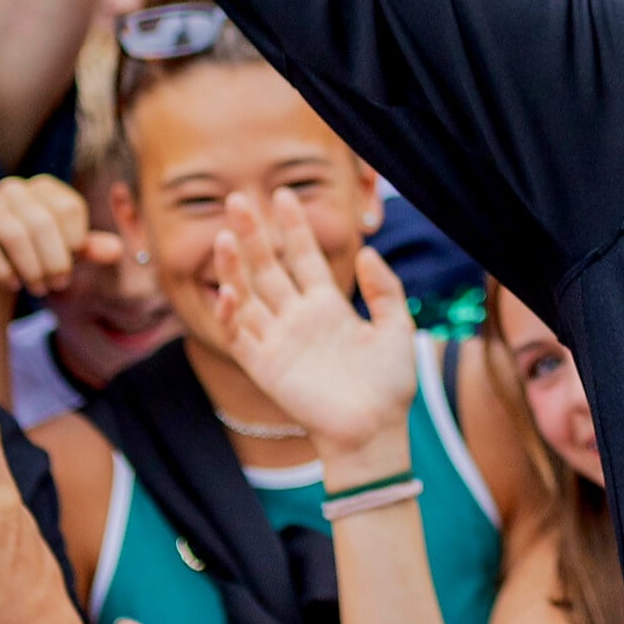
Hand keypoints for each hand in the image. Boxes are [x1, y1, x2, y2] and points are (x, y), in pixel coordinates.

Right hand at [0, 173, 121, 302]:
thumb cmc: (40, 253)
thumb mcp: (69, 251)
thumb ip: (93, 248)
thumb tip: (118, 250)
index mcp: (45, 187)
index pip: (68, 207)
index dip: (76, 239)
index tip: (76, 260)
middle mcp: (14, 189)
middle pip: (43, 223)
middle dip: (54, 260)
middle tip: (59, 284)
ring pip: (14, 235)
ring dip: (31, 267)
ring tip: (40, 288)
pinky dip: (2, 269)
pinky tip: (14, 284)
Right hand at [211, 188, 415, 468]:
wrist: (376, 430)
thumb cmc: (390, 384)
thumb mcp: (397, 326)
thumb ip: (385, 289)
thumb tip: (371, 251)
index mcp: (327, 306)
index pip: (304, 256)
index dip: (293, 226)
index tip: (283, 194)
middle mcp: (298, 318)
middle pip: (269, 268)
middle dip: (254, 235)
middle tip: (239, 199)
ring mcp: (279, 340)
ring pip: (248, 295)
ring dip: (234, 267)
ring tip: (227, 234)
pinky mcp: (266, 367)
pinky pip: (240, 337)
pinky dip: (230, 315)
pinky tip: (228, 291)